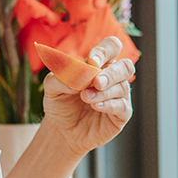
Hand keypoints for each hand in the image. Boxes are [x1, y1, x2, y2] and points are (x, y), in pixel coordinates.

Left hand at [42, 35, 134, 156]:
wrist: (60, 129)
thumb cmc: (60, 103)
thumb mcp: (52, 87)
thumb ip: (61, 76)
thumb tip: (77, 74)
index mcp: (98, 65)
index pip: (111, 47)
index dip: (105, 51)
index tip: (92, 60)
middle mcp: (112, 78)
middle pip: (126, 66)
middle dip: (111, 73)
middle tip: (96, 82)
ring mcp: (119, 96)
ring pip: (123, 87)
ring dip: (103, 92)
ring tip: (85, 97)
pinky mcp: (121, 114)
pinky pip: (122, 106)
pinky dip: (108, 104)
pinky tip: (95, 106)